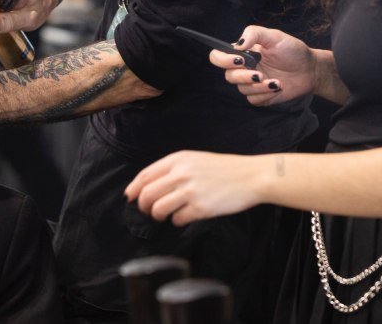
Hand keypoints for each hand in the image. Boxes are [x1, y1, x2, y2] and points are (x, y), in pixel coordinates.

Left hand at [124, 151, 268, 226]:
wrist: (251, 176)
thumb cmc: (224, 169)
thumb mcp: (196, 160)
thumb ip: (174, 169)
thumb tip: (149, 186)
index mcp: (178, 159)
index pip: (145, 175)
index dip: (134, 189)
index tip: (130, 197)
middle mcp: (181, 174)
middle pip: (147, 194)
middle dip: (143, 206)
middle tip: (149, 211)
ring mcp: (190, 191)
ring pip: (158, 208)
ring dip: (158, 215)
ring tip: (166, 215)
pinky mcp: (200, 208)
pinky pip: (177, 219)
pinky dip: (177, 221)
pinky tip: (185, 217)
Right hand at [209, 26, 317, 105]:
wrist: (310, 69)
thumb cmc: (292, 50)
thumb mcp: (274, 36)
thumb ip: (254, 34)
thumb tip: (238, 44)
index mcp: (243, 53)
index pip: (218, 56)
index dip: (222, 59)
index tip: (239, 59)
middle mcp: (244, 68)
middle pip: (228, 76)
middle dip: (243, 76)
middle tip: (259, 74)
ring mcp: (252, 83)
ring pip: (242, 89)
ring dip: (258, 86)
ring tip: (275, 81)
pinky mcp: (261, 96)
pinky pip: (253, 100)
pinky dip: (265, 94)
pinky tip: (277, 87)